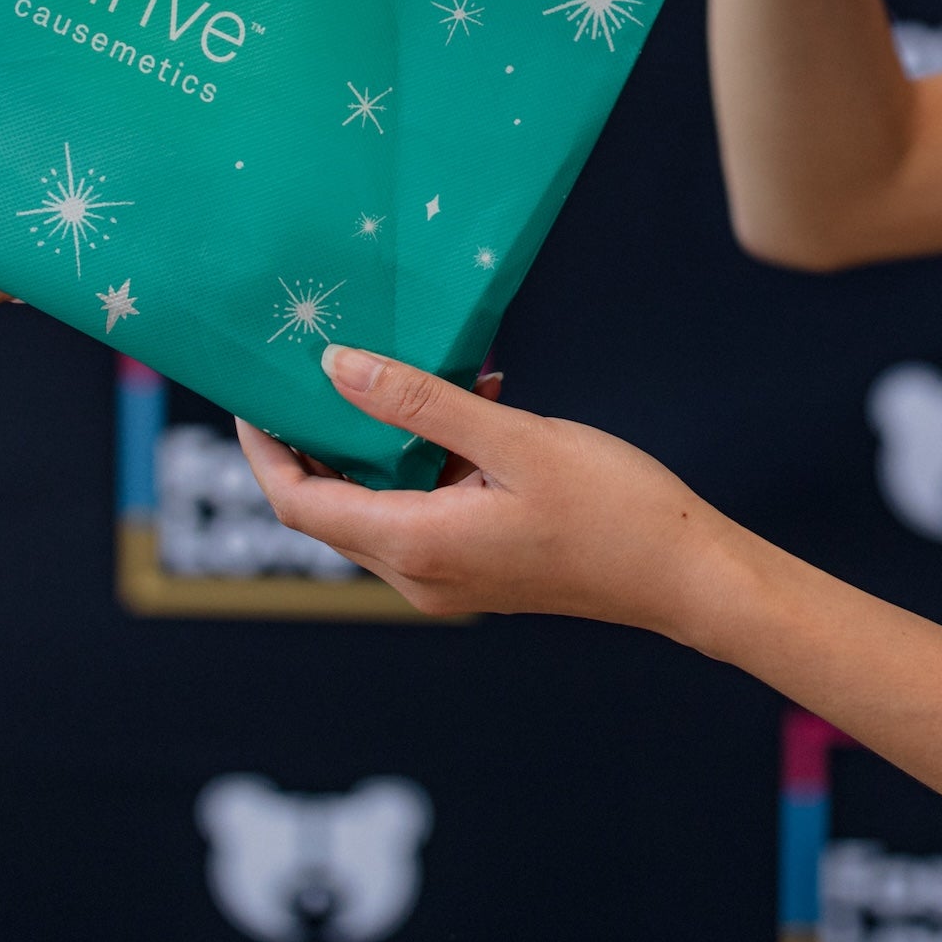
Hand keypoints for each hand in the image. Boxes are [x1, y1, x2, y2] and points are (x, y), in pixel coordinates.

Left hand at [238, 344, 735, 631]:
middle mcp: (417, 576)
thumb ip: (420, 404)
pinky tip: (475, 407)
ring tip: (425, 372)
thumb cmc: (612, 506)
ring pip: (379, 503)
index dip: (266, 447)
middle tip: (327, 362)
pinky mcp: (474, 570)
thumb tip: (338, 369)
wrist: (685, 575)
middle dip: (322, 435)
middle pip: (329, 505)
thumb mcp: (514, 439)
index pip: (299, 502)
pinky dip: (429, 459)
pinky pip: (422, 509)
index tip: (257, 390)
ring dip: (387, 440)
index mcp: (415, 546)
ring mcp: (446, 579)